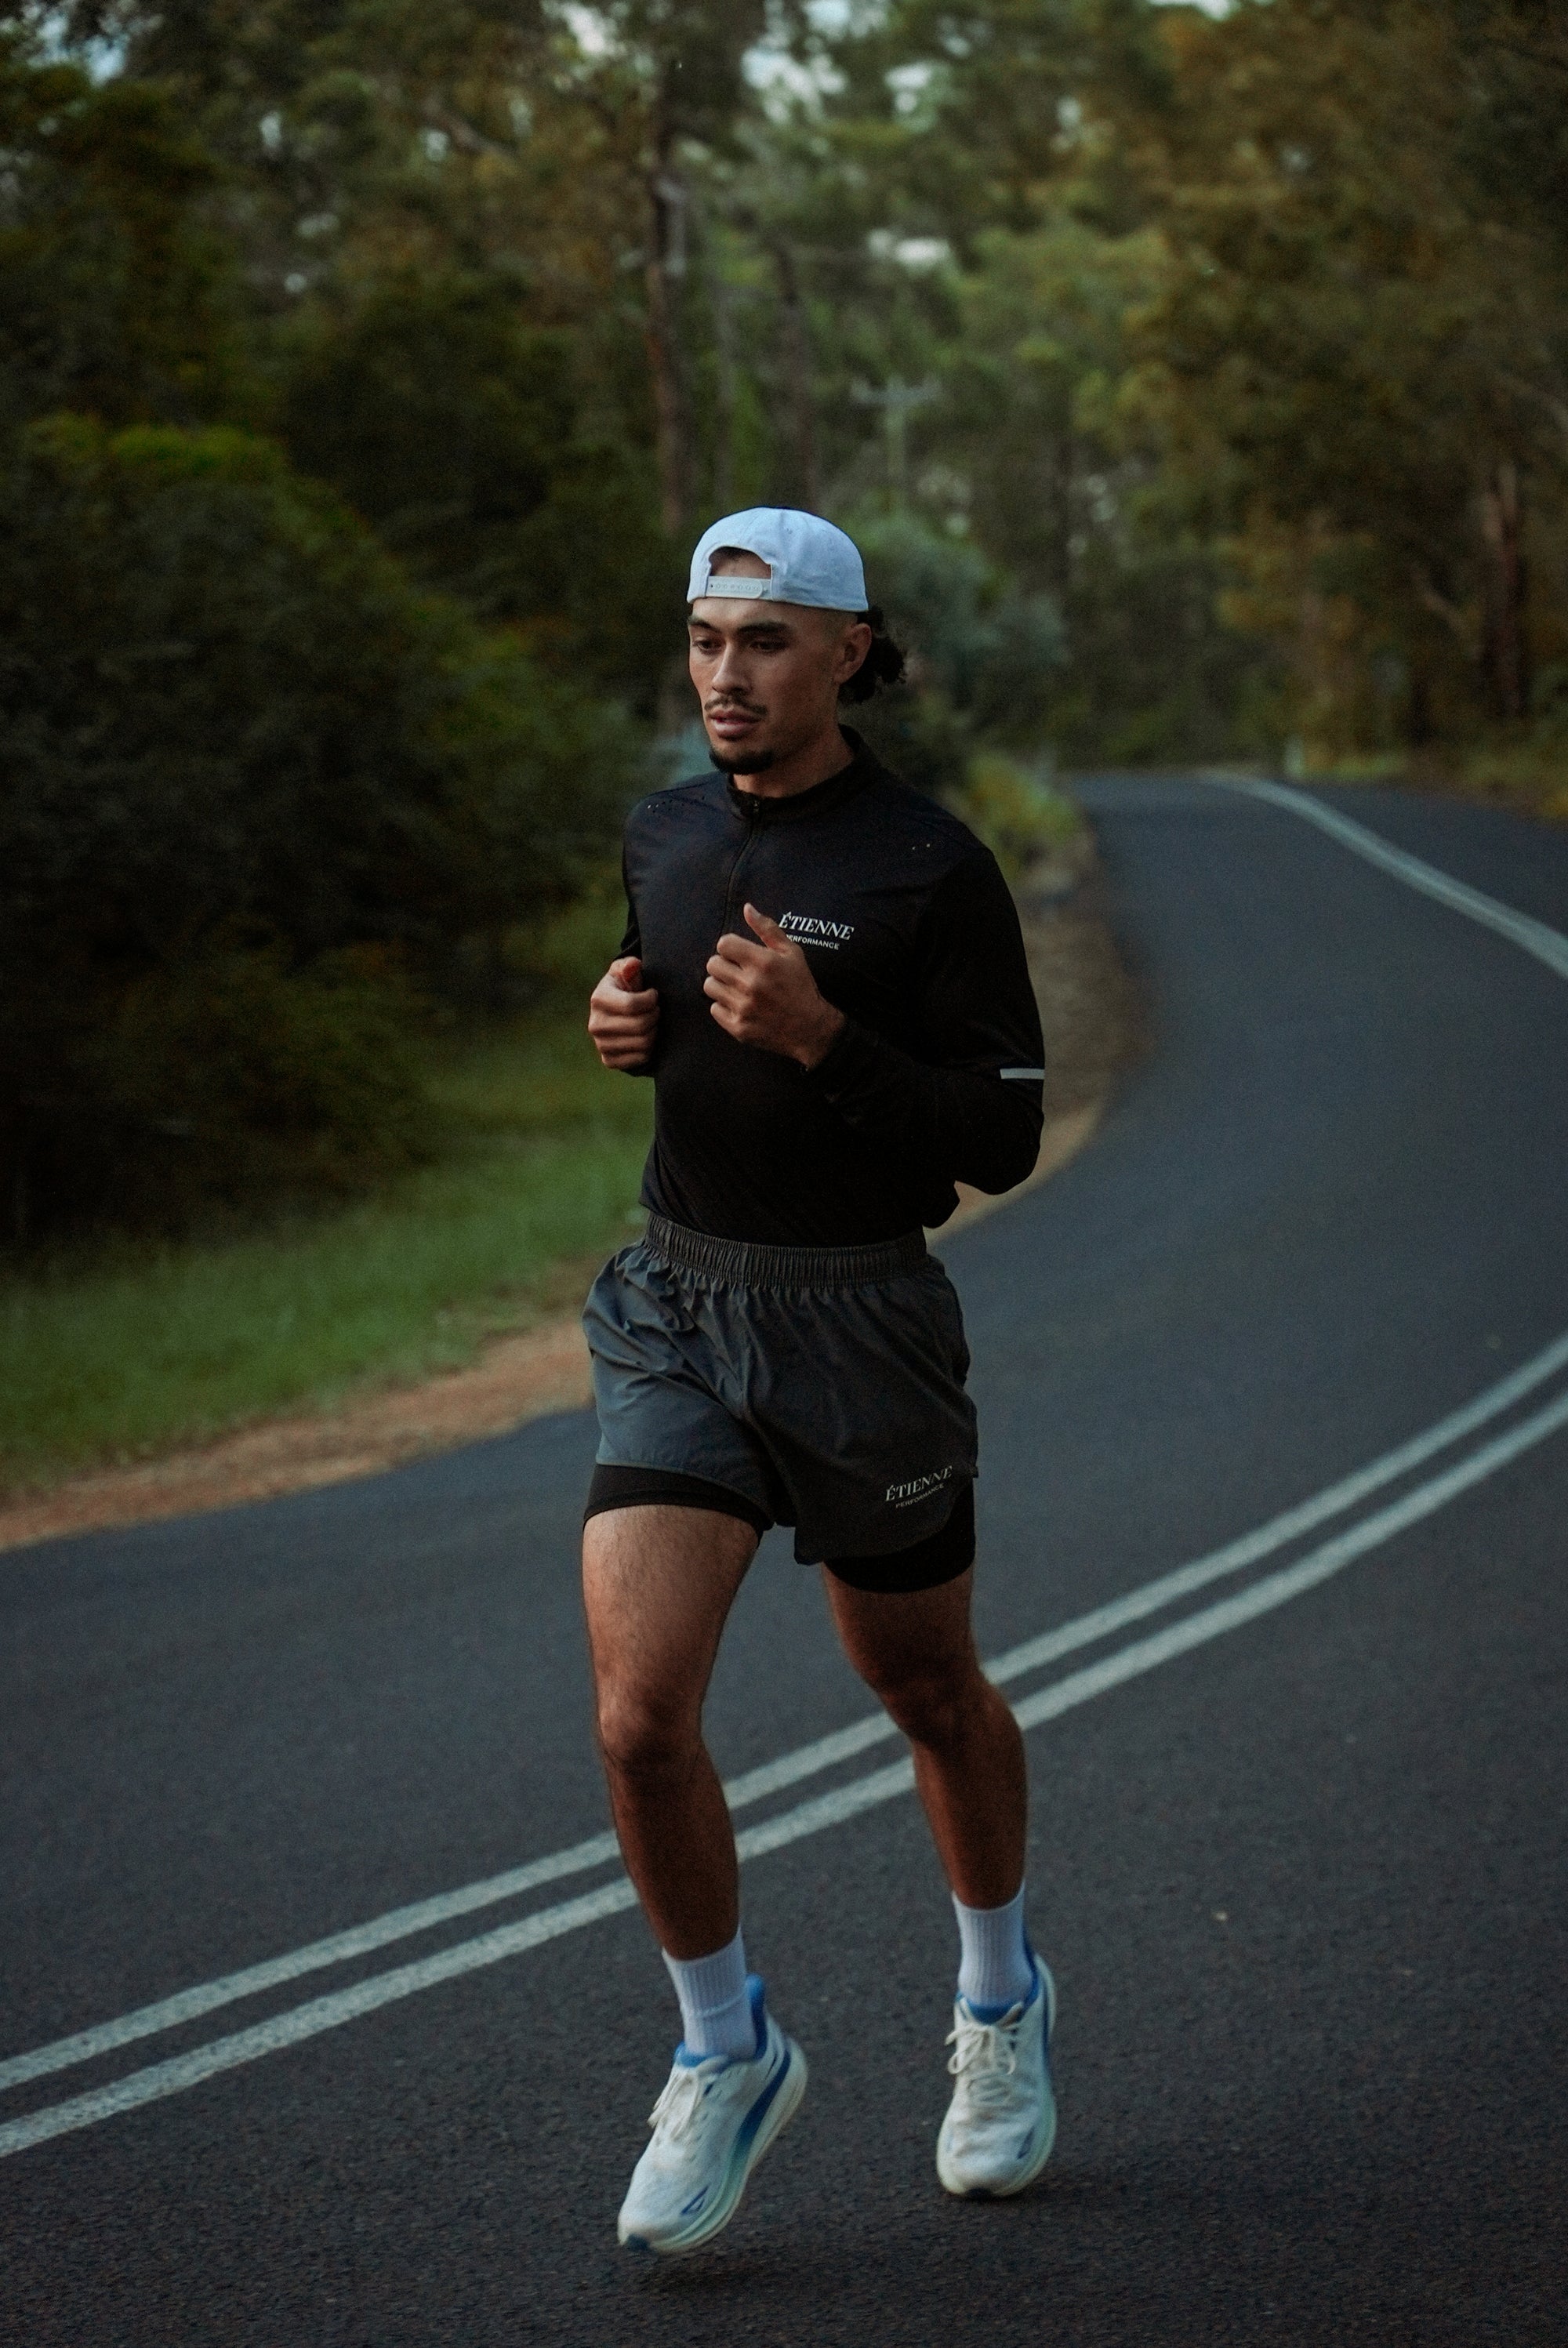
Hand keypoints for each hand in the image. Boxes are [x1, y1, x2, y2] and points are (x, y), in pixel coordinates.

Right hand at [588, 955, 659, 1069]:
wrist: (618, 1012)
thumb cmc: (627, 988)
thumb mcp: (627, 972)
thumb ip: (630, 966)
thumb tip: (632, 966)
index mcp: (598, 999)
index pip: (632, 1005)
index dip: (650, 1000)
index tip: (653, 995)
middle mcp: (595, 1024)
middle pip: (639, 1026)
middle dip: (654, 1016)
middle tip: (656, 1010)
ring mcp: (601, 1044)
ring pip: (643, 1043)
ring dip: (654, 1032)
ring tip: (652, 1022)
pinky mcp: (609, 1060)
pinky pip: (640, 1058)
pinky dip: (649, 1049)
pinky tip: (646, 1037)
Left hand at [704, 905, 845, 1067]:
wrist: (810, 1027)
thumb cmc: (801, 986)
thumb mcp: (791, 953)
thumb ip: (767, 929)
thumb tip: (747, 908)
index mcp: (763, 962)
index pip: (723, 944)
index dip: (730, 947)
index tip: (739, 954)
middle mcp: (750, 984)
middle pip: (712, 964)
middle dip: (723, 964)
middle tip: (737, 971)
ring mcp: (743, 1007)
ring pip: (709, 986)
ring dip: (721, 985)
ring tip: (736, 988)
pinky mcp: (738, 1027)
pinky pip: (714, 1009)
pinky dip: (723, 1006)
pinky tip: (739, 1005)